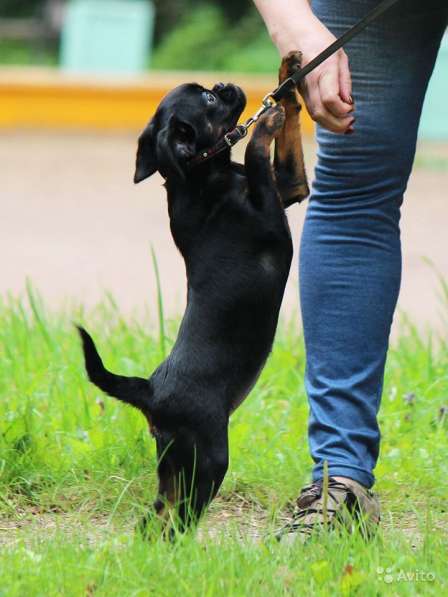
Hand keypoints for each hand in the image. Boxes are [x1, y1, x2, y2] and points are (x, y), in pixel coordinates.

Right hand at [275, 14, 354, 133]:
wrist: (294, 37)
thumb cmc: (321, 43)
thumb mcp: (340, 57)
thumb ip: (345, 82)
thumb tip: (349, 103)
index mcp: (322, 70)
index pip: (330, 99)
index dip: (342, 110)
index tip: (352, 108)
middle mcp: (310, 83)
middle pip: (321, 113)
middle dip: (338, 124)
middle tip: (351, 123)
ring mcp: (303, 90)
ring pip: (315, 116)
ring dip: (332, 125)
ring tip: (346, 125)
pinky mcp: (301, 94)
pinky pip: (313, 112)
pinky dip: (325, 120)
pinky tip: (336, 120)